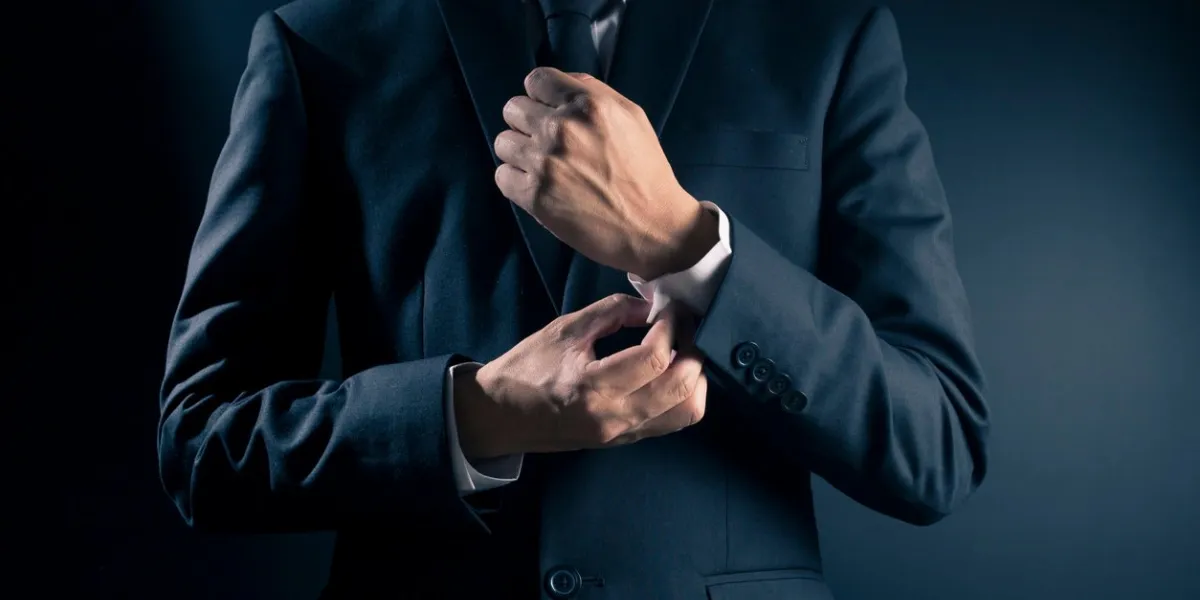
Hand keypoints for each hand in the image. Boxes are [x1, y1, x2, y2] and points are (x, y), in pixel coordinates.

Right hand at [454, 294, 707, 459]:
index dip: (672, 326)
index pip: (655, 358)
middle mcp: (614, 416)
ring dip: (696, 376)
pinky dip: (684, 393)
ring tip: (682, 349)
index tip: (668, 308)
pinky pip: (674, 420)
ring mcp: (624, 434)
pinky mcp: (627, 441)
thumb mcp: (565, 329)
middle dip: (694, 349)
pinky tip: (671, 370)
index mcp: (592, 386)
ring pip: (688, 411)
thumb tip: (653, 306)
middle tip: (684, 326)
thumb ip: (612, 311)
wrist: (501, 416)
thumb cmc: (526, 368)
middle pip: (682, 387)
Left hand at [493, 67, 718, 280]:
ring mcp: (545, 163)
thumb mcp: (632, 117)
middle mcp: (562, 129)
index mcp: (588, 105)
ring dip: (519, 153)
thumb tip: (561, 83)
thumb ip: (595, 92)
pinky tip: (540, 188)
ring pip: (503, 142)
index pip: (536, 81)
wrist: (652, 228)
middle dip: (527, 123)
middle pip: (513, 109)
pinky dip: (516, 181)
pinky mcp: (534, 196)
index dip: (540, 96)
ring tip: (544, 168)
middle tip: (547, 143)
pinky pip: (502, 176)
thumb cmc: (646, 172)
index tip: (548, 112)